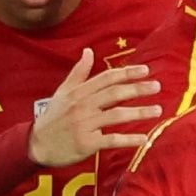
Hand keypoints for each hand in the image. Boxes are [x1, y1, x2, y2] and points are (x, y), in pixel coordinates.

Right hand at [28, 49, 163, 165]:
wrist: (37, 144)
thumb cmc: (53, 117)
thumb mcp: (63, 92)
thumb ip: (78, 72)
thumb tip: (88, 51)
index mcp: (78, 92)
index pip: (107, 78)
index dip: (127, 73)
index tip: (146, 70)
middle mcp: (82, 106)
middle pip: (114, 94)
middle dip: (138, 89)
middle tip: (157, 86)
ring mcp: (85, 125)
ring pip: (116, 115)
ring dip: (139, 113)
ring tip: (158, 111)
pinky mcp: (87, 143)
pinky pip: (112, 140)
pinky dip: (129, 139)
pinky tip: (144, 138)